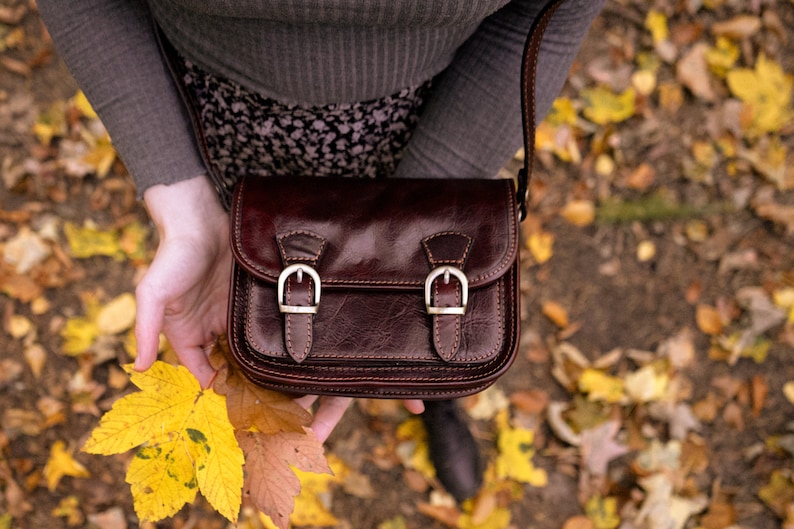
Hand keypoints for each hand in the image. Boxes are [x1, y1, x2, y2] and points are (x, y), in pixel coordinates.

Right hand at [132, 176, 424, 441]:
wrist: (200, 219)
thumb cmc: (172, 256)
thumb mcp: (153, 293)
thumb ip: (145, 329)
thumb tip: (136, 367)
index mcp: (185, 334)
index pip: (203, 372)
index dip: (218, 389)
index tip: (241, 407)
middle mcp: (211, 328)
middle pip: (231, 364)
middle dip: (248, 382)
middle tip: (275, 402)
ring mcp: (233, 314)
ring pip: (251, 348)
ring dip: (266, 363)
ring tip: (292, 383)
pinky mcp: (252, 298)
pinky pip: (264, 324)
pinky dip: (276, 338)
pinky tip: (296, 350)